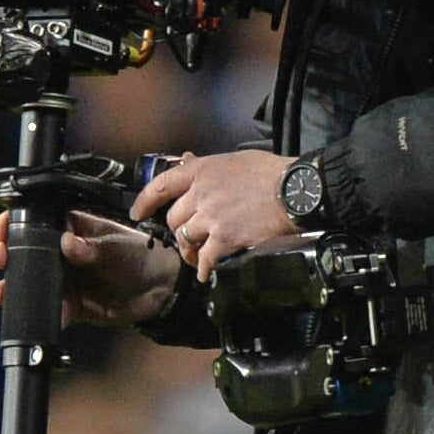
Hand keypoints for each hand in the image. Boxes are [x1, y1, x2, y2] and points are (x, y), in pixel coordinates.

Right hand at [0, 209, 182, 326]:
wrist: (159, 290)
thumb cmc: (138, 255)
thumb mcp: (113, 246)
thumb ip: (89, 247)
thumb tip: (67, 242)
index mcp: (68, 227)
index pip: (32, 220)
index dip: (12, 224)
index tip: (2, 230)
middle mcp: (60, 252)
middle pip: (23, 252)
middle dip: (6, 256)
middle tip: (0, 258)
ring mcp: (63, 278)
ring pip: (30, 282)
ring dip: (13, 287)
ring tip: (2, 292)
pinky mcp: (69, 303)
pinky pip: (50, 307)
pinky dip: (45, 312)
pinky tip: (47, 312)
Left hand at [131, 149, 296, 281]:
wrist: (296, 190)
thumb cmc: (270, 172)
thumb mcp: (234, 160)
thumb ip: (206, 165)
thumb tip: (186, 160)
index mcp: (201, 171)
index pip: (161, 185)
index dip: (145, 201)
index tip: (138, 212)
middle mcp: (201, 194)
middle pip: (173, 218)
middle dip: (178, 230)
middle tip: (187, 239)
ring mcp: (212, 217)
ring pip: (186, 239)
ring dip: (190, 251)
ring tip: (198, 258)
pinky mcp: (226, 238)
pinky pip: (205, 258)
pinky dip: (204, 269)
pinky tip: (207, 274)